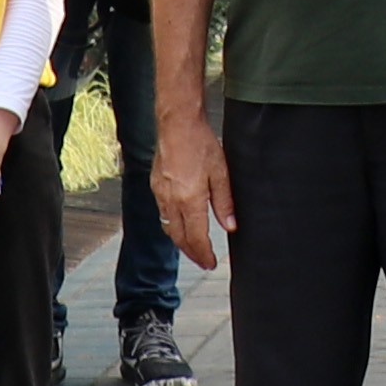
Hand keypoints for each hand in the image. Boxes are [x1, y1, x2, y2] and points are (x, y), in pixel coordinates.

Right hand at [154, 130, 234, 268]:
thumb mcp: (221, 172)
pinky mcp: (155, 185)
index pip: (196, 238)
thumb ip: (225, 202)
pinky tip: (180, 223)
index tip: (211, 263)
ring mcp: (160, 194)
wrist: (177, 123)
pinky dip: (172, 225)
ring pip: (168, 228)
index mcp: (190, 199)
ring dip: (180, 241)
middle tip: (203, 261)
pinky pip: (162, 213)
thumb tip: (230, 226)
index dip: (204, 254)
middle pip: (179, 238)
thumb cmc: (200, 143)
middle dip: (192, 253)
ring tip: (193, 247)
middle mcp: (171, 201)